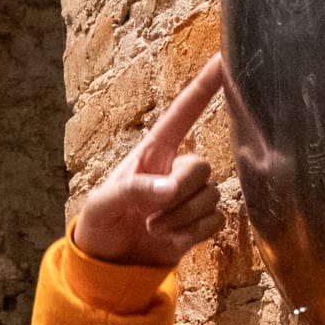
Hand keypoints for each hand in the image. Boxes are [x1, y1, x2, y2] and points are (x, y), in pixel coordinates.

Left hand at [71, 53, 226, 267]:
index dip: (204, 87)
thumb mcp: (102, 204)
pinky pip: (216, 220)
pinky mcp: (201, 222)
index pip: (182, 114)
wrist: (109, 263)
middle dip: (179, 194)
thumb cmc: (100, 223)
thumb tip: (168, 189)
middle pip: (201, 166)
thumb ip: (132, 190)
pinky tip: (170, 238)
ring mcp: (190, 195)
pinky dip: (193, 234)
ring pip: (211, 195)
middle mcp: (175, 168)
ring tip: (152, 228)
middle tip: (150, 215)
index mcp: (151, 153)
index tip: (224, 60)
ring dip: (181, 219)